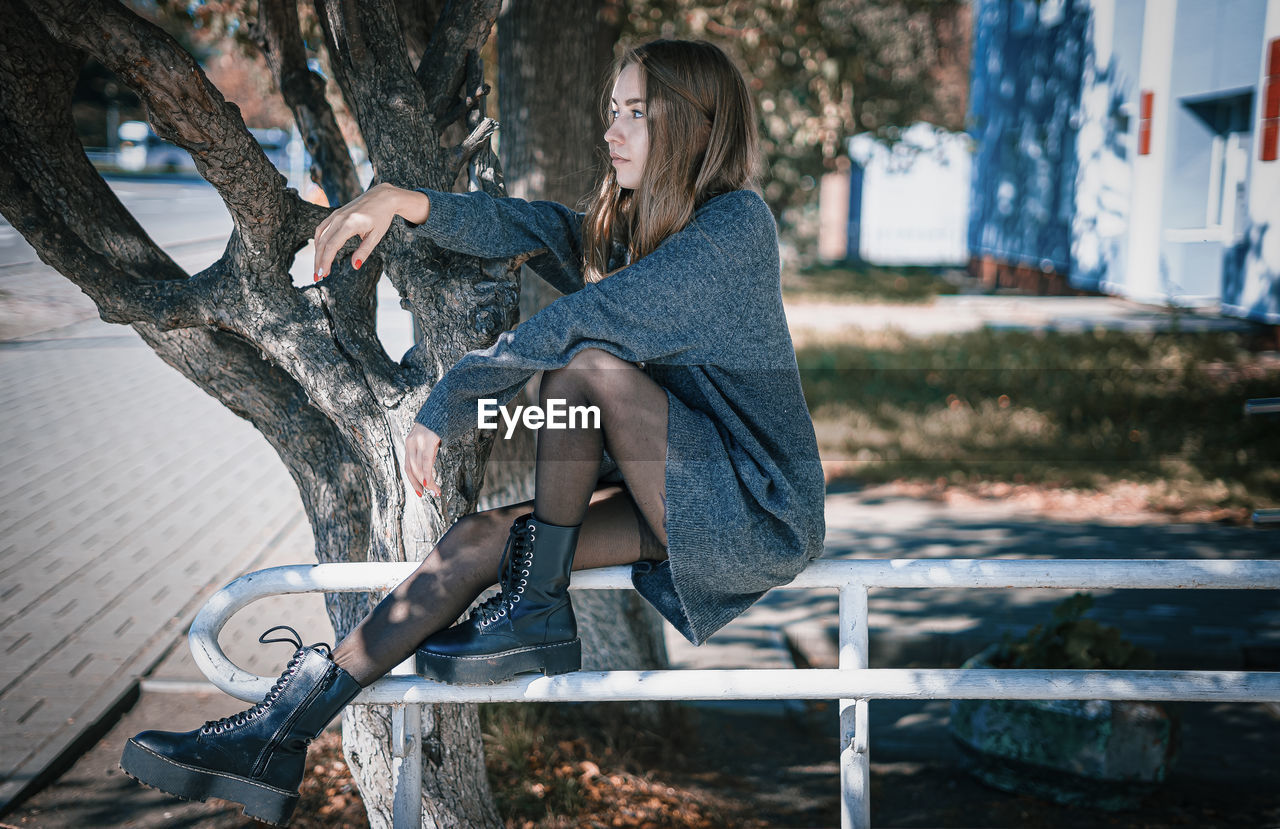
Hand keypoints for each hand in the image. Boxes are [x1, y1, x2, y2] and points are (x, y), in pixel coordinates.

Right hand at [312, 183, 429, 280]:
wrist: (382, 196)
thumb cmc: (381, 216)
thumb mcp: (376, 236)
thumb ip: (364, 251)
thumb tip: (355, 266)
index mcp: (349, 224)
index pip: (331, 246)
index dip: (325, 261)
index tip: (322, 274)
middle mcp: (339, 218)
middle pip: (322, 243)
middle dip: (319, 261)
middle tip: (318, 276)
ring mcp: (335, 214)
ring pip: (319, 236)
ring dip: (317, 253)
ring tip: (320, 267)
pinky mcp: (335, 214)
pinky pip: (322, 228)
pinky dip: (319, 241)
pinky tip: (320, 252)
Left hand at [405, 422, 442, 497]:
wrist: (443, 405)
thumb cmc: (438, 424)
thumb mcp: (430, 440)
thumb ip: (427, 453)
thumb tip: (428, 471)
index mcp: (410, 444)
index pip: (408, 467)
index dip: (413, 481)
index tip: (421, 493)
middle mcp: (411, 442)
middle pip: (412, 469)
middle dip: (421, 484)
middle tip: (432, 494)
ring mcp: (418, 440)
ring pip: (419, 467)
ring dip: (427, 482)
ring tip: (436, 491)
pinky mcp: (428, 439)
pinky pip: (426, 460)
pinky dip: (427, 474)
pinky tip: (430, 483)